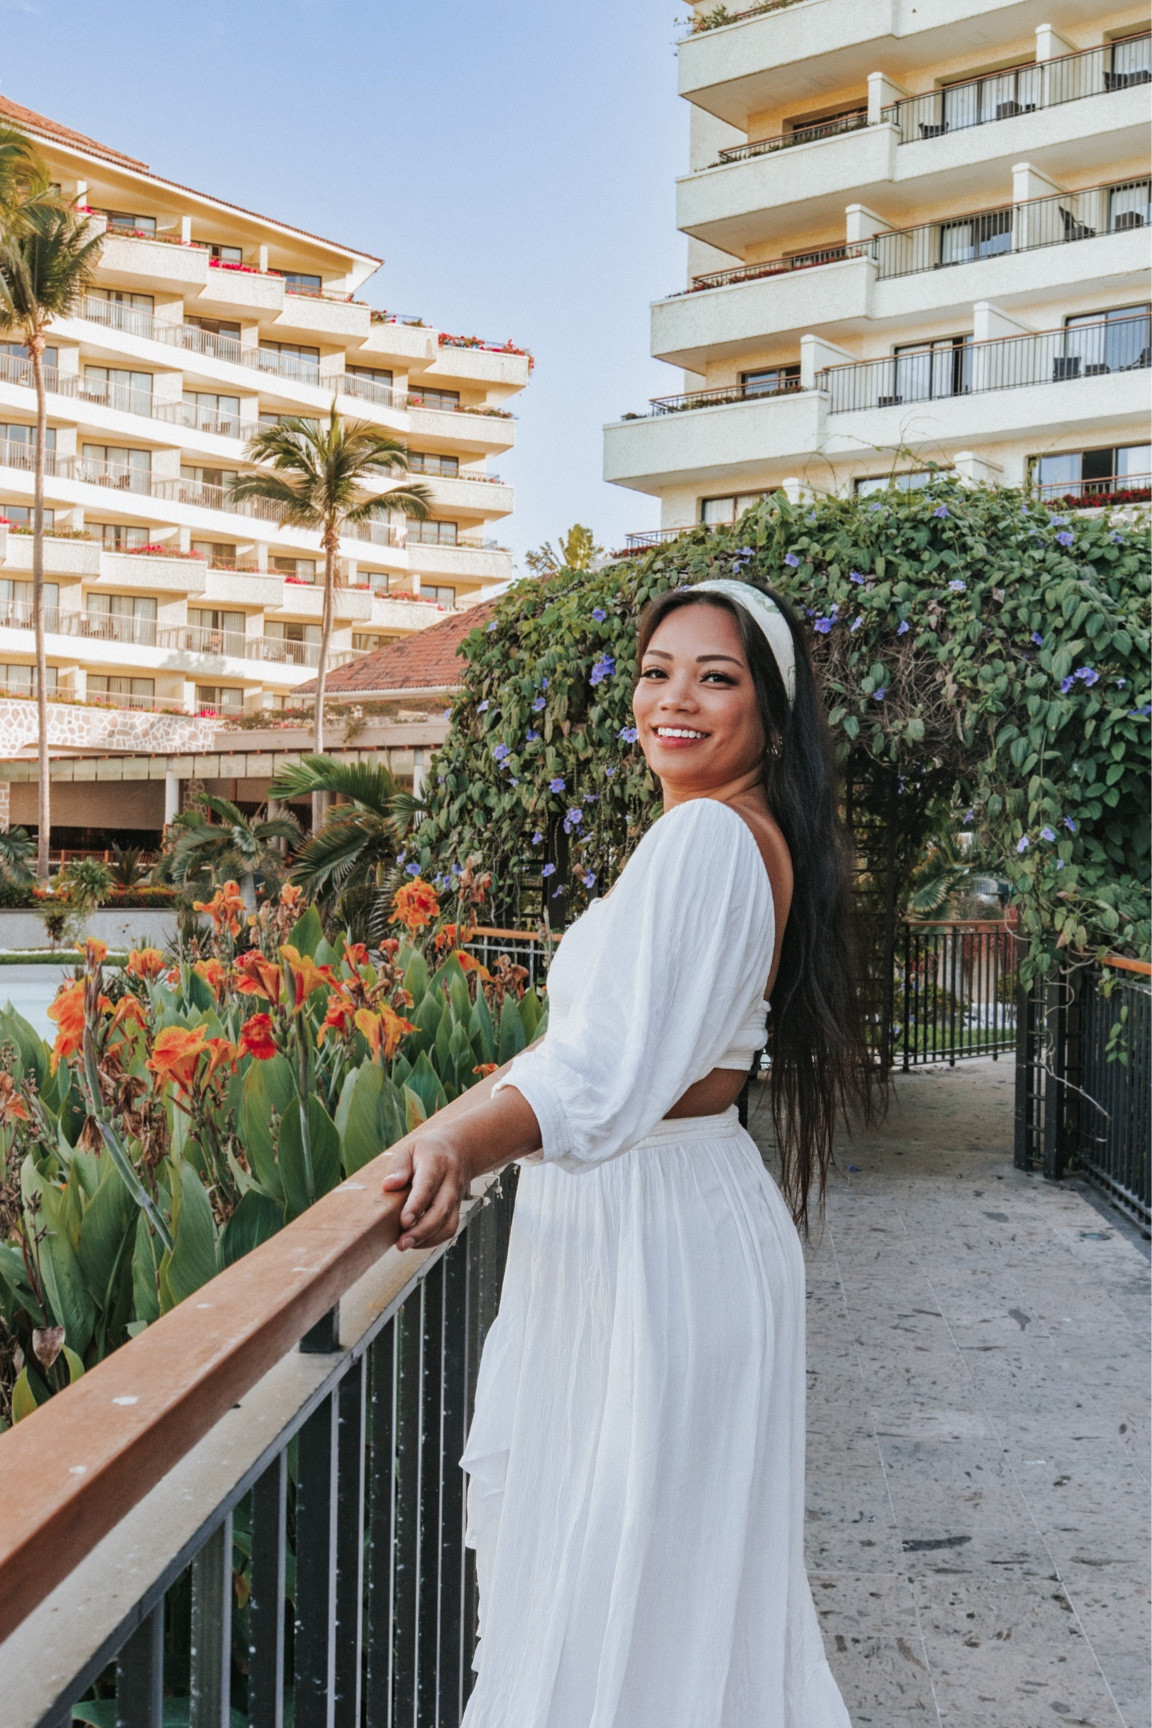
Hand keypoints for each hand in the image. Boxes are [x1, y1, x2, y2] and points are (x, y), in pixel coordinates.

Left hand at [382, 1131, 469, 1250]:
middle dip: (421, 1230)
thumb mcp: (410, 1149)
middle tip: (401, 1243)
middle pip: (440, 1210)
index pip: (427, 1186)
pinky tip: (416, 1241)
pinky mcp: (457, 1209)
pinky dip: (434, 1239)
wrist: (461, 1149)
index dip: (416, 1205)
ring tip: (405, 1244)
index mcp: (437, 1163)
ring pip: (448, 1223)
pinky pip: (450, 1229)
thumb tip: (389, 1185)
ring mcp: (456, 1197)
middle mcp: (450, 1182)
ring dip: (427, 1238)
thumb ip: (399, 1166)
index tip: (403, 1221)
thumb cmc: (429, 1150)